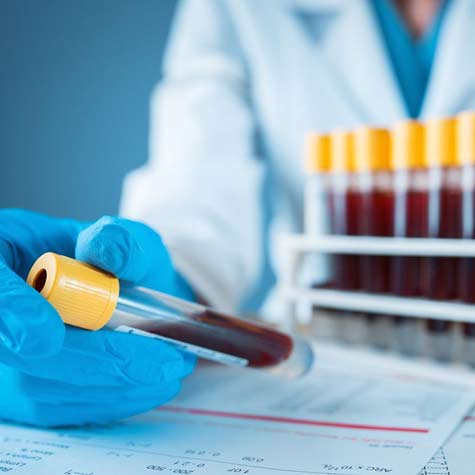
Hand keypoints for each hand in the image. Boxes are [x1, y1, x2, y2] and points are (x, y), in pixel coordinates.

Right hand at [0, 210, 195, 426]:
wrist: (117, 292)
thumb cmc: (114, 260)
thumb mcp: (125, 236)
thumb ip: (118, 239)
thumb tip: (107, 253)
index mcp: (5, 254)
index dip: (13, 312)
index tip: (50, 335)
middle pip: (18, 354)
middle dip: (96, 360)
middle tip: (162, 362)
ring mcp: (6, 360)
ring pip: (42, 389)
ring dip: (113, 386)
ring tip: (169, 372)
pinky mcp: (25, 393)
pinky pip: (58, 409)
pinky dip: (109, 401)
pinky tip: (150, 387)